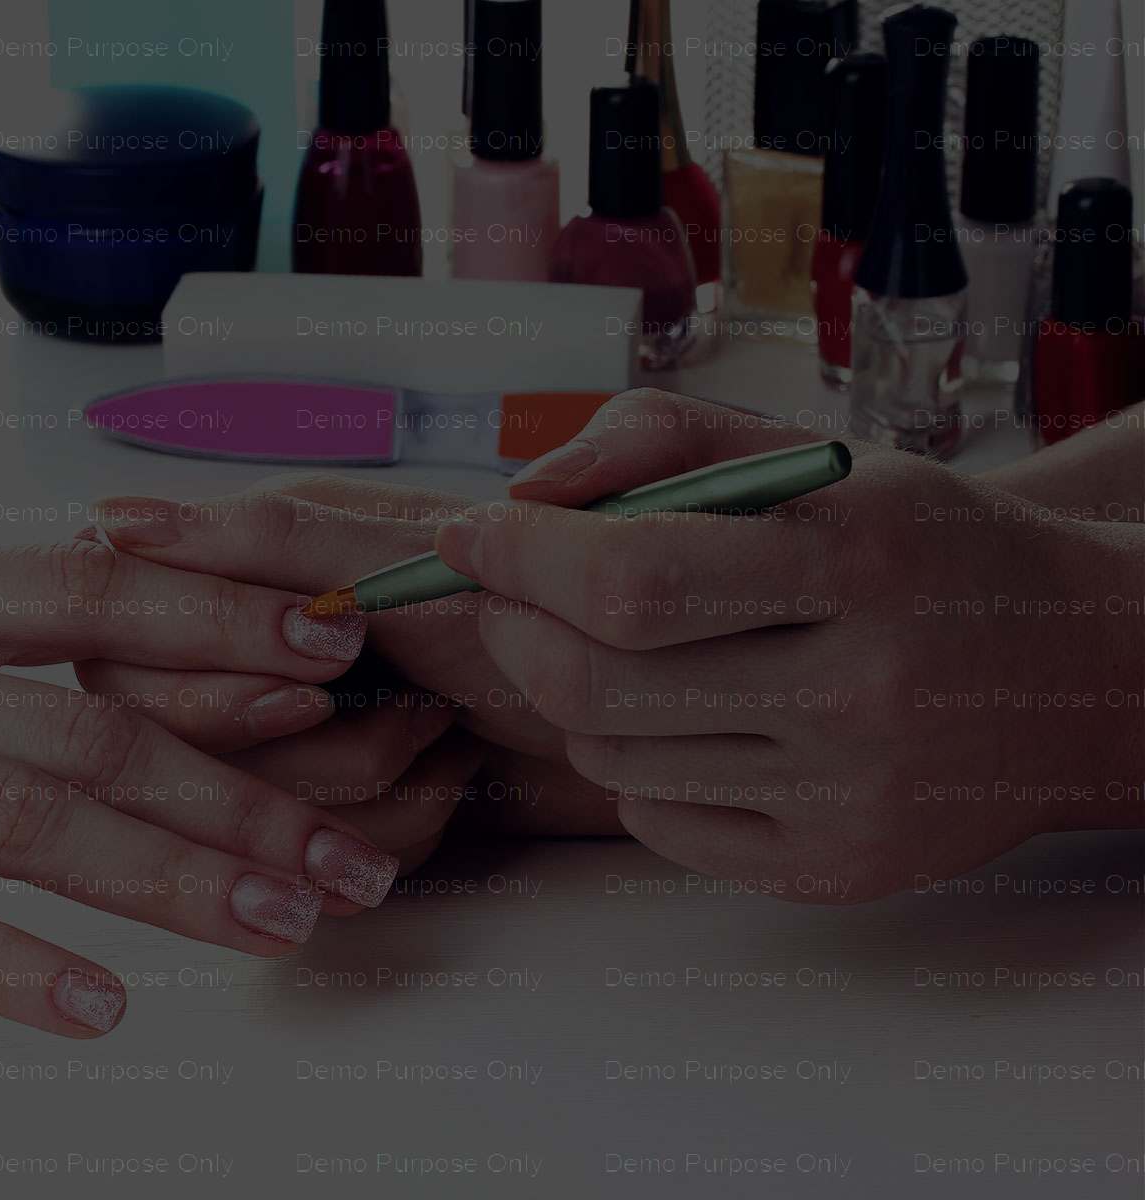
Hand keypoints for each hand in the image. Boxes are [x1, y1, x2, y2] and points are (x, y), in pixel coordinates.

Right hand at [0, 539, 403, 1036]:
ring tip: (285, 923)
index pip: (103, 589)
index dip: (234, 616)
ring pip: (36, 817)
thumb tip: (46, 617)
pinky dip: (10, 969)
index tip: (341, 647)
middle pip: (103, 724)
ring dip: (175, 876)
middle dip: (248, 792)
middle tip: (358, 854)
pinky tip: (99, 1013)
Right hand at [73, 484, 555, 866]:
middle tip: (411, 696)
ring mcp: (278, 746)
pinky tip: (454, 780)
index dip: (221, 674)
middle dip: (315, 739)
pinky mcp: (322, 818)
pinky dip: (401, 826)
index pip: (125, 645)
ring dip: (370, 780)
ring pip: (240, 819)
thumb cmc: (541, 607)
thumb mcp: (402, 556)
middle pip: (171, 751)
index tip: (335, 662)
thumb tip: (117, 522)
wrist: (646, 703)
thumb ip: (258, 540)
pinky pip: (306, 866)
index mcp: (237, 567)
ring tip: (446, 732)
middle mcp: (235, 654)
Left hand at [435, 389, 1144, 901]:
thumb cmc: (919, 548)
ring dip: (569, 694)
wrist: (1077, 671)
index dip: (519, 558)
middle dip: (511, 628)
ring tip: (617, 648)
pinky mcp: (835, 872)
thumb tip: (520, 498)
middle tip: (500, 591)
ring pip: (611, 756)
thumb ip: (659, 439)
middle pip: (598, 683)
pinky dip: (631, 765)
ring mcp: (850, 797)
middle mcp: (863, 688)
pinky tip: (683, 718)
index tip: (466, 533)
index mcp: (859, 559)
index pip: (630, 577)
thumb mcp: (816, 455)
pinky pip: (656, 823)